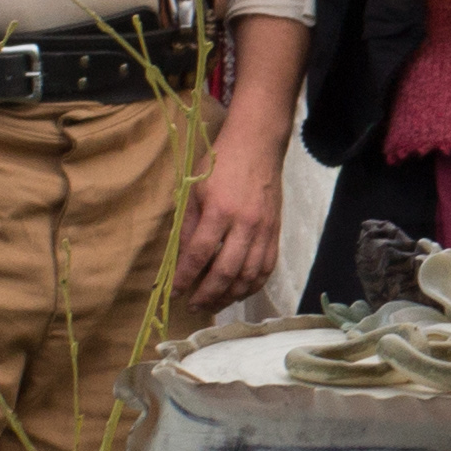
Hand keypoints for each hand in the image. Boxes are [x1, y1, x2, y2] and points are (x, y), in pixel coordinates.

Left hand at [176, 126, 286, 310]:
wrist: (257, 145)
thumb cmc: (221, 164)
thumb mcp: (195, 189)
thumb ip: (188, 225)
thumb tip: (182, 258)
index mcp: (219, 210)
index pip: (200, 253)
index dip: (186, 277)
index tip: (175, 292)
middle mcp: (244, 223)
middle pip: (226, 271)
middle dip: (207, 294)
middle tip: (193, 305)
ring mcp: (264, 230)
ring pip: (249, 275)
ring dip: (230, 296)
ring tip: (214, 304)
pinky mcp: (276, 232)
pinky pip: (267, 268)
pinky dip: (253, 286)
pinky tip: (239, 292)